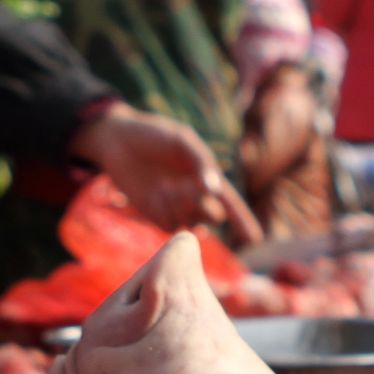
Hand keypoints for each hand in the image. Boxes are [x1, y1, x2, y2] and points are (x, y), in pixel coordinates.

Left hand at [70, 104, 264, 247]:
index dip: (244, 221)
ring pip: (192, 223)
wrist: (117, 140)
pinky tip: (154, 195)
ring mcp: (176, 207)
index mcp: (207, 176)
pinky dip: (166, 213)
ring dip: (181, 207)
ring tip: (163, 185)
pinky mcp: (156, 215)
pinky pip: (171, 226)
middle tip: (184, 185)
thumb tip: (214, 189)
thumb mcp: (181, 140)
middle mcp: (196, 196)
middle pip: (213, 216)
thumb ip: (200, 162)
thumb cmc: (153, 134)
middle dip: (201, 204)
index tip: (255, 239)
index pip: (232, 204)